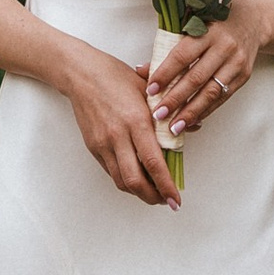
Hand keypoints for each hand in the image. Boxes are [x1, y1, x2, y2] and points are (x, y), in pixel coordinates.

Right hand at [59, 42, 182, 206]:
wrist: (81, 73)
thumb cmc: (115, 76)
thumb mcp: (148, 90)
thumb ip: (170, 112)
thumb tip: (192, 126)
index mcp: (136, 120)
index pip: (154, 162)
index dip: (166, 185)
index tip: (176, 199)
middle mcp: (118, 136)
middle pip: (135, 180)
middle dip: (153, 197)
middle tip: (166, 201)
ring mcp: (103, 143)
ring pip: (121, 181)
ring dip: (139, 193)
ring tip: (153, 193)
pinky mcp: (93, 146)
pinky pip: (111, 172)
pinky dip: (125, 180)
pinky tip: (137, 178)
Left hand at [146, 7, 259, 142]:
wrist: (253, 22)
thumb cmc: (214, 23)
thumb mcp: (192, 27)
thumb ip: (168, 48)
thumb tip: (141, 71)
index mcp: (207, 32)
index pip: (182, 56)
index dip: (165, 74)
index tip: (150, 90)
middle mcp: (224, 47)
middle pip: (196, 78)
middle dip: (175, 99)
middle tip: (159, 115)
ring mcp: (236, 63)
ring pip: (211, 92)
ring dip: (191, 112)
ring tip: (174, 126)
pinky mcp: (244, 76)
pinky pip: (222, 97)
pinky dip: (206, 111)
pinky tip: (192, 120)